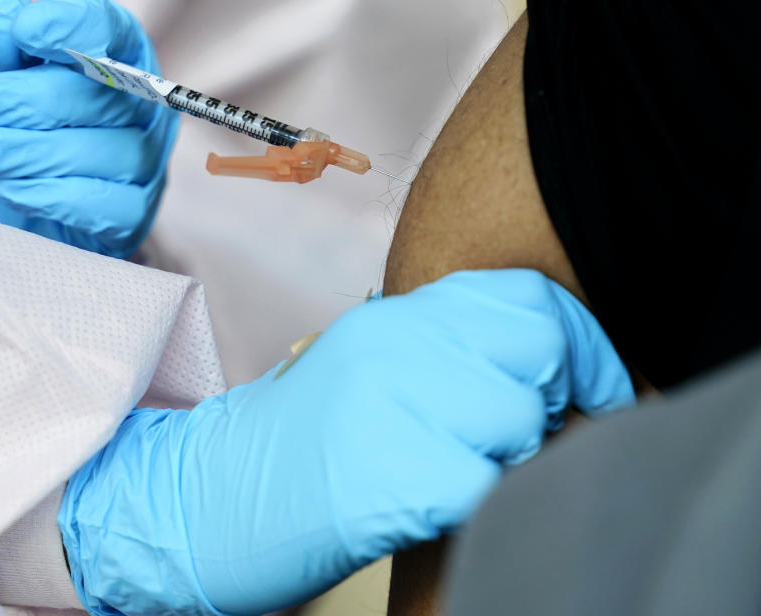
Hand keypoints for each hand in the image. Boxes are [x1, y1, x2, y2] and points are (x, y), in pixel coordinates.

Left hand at [0, 0, 178, 257]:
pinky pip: (110, 206)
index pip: (112, 30)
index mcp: (101, 56)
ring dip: (28, 151)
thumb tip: (10, 10)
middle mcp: (133, 108)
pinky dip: (54, 196)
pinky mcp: (128, 218)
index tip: (25, 31)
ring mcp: (138, 165)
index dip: (76, 27)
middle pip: (105, 94)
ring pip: (108, 152)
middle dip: (25, 99)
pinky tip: (9, 190)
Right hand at [59, 269, 633, 614]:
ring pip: (521, 421)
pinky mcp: (389, 475)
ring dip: (507, 458)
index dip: (582, 345)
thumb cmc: (297, 444)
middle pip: (538, 352)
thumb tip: (549, 367)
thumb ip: (449, 353)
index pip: (528, 299)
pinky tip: (427, 502)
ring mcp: (390, 404)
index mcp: (395, 319)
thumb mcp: (371, 369)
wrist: (207, 497)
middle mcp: (395, 346)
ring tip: (452, 469)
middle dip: (552, 401)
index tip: (595, 389)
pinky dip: (475, 503)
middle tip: (516, 436)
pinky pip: (485, 487)